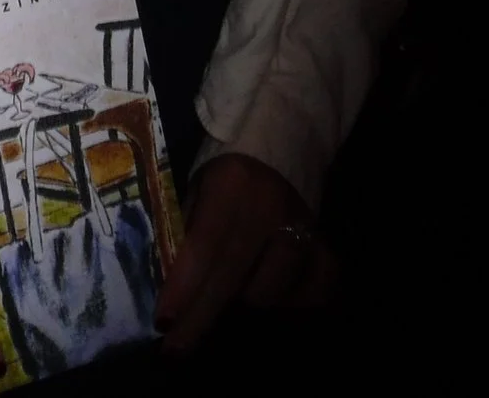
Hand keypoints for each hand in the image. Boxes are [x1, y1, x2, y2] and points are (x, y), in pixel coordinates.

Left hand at [153, 152, 335, 354]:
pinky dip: (294, 304)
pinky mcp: (325, 243)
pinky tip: (274, 302)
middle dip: (201, 318)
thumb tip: (169, 286)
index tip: (163, 323)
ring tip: (226, 304)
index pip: (205, 247)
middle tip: (176, 348)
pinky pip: (314, 291)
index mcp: (232, 184)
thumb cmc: (227, 170)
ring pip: (270, 295)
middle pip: (234, 279)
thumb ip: (186, 231)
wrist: (282, 139)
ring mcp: (304, 228)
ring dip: (244, 306)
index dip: (184, 288)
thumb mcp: (198, 188)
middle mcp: (271, 208)